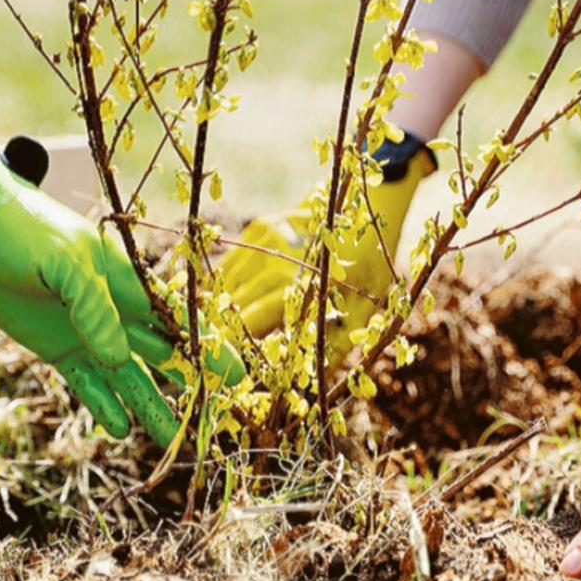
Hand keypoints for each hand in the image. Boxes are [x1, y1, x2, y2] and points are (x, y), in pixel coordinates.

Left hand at [0, 141, 241, 444]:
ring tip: (171, 443)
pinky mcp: (60, 348)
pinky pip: (88, 384)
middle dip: (191, 384)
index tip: (232, 376)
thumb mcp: (61, 261)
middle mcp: (116, 312)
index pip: (177, 320)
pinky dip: (105, 406)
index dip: (207, 348)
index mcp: (128, 282)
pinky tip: (120, 430)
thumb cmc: (25, 231)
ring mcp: (90, 332)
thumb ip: (92, 306)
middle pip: (164, 354)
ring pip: (129, 377)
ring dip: (150, 408)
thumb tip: (117, 358)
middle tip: (215, 417)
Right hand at [221, 133, 434, 345]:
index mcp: (301, 283)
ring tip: (208, 328)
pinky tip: (215, 298)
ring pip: (227, 279)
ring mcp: (265, 238)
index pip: (255, 320)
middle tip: (213, 352)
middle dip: (223, 328)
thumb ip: (341, 344)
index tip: (230, 363)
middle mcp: (277, 258)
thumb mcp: (365, 307)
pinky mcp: (261, 226)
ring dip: (217, 304)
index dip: (239, 343)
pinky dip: (221, 281)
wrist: (372, 202)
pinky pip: (232, 259)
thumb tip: (322, 379)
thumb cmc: (371, 262)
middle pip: (236, 301)